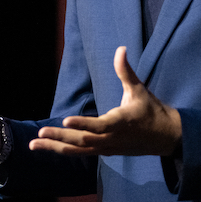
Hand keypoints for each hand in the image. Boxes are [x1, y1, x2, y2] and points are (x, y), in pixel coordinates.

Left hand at [30, 47, 181, 156]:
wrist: (166, 137)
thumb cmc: (151, 110)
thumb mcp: (139, 89)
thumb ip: (125, 71)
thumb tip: (121, 49)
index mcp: (121, 122)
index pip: (99, 125)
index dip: (83, 124)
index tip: (66, 120)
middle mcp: (112, 138)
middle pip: (82, 141)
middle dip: (60, 137)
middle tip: (40, 133)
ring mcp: (107, 148)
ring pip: (78, 150)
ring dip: (56, 147)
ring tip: (34, 144)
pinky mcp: (105, 152)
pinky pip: (81, 153)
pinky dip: (64, 150)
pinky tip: (48, 147)